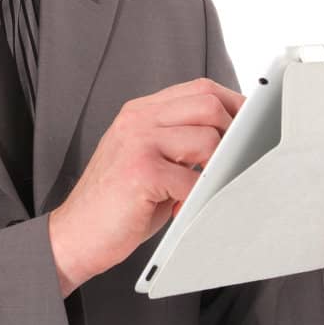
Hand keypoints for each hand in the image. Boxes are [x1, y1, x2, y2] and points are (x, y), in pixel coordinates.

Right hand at [49, 77, 244, 294]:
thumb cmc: (117, 204)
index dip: (232, 104)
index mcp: (140, 112)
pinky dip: (196, 200)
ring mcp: (138, 142)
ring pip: (207, 139)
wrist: (74, 235)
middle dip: (233, 132)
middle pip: (208, 104)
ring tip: (203, 189)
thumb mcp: (148, 160)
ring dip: (216, 169)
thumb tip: (231, 140)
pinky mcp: (140, 171)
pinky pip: (193, 181)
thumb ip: (179, 141)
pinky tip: (182, 209)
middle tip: (232, 162)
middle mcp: (137, 120)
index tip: (249, 125)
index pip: (199, 89)